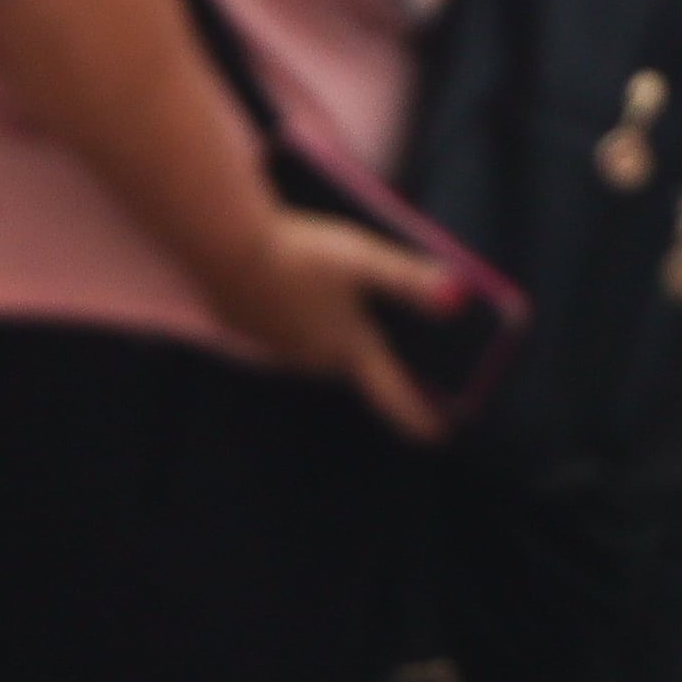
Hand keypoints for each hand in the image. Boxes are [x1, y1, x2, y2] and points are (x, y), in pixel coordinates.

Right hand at [212, 208, 455, 439]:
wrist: (223, 247)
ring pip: (312, 348)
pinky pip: (278, 333)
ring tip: (329, 304)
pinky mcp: (243, 331)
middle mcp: (311, 358)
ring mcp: (274, 348)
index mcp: (347, 348)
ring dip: (324, 333)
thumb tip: (459, 298)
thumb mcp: (365, 259)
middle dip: (364, 355)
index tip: (437, 435)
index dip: (417, 414)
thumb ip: (411, 280)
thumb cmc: (300, 253)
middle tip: (380, 340)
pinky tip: (285, 290)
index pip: (391, 392)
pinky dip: (289, 318)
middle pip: (349, 364)